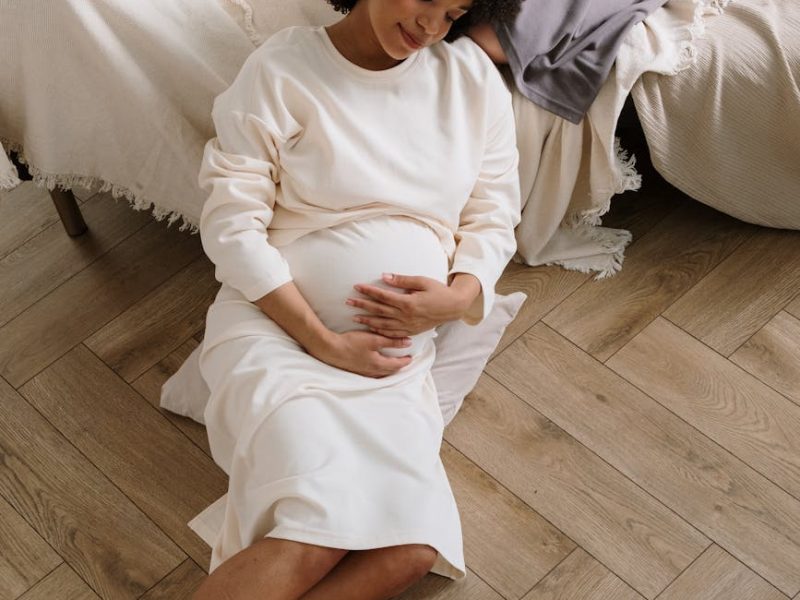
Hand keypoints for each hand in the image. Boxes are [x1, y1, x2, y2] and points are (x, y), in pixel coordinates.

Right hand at [314, 330, 413, 377]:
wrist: (330, 349)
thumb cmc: (351, 343)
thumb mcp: (374, 339)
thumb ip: (392, 341)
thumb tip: (408, 342)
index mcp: (378, 364)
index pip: (397, 365)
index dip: (405, 361)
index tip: (411, 357)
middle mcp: (372, 371)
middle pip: (390, 371)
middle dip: (398, 367)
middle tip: (405, 361)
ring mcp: (363, 373)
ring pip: (381, 373)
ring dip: (389, 369)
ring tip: (393, 364)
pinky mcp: (356, 371)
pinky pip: (373, 373)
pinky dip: (380, 370)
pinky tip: (377, 365)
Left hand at [346, 273, 479, 337]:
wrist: (453, 307)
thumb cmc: (438, 291)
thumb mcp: (422, 281)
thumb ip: (402, 280)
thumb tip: (384, 277)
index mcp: (408, 303)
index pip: (383, 296)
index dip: (369, 291)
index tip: (357, 286)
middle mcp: (406, 316)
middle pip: (379, 311)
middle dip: (362, 306)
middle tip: (348, 301)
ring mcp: (408, 325)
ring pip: (383, 324)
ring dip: (367, 321)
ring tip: (354, 318)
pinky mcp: (411, 331)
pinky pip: (392, 333)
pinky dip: (380, 332)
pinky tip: (371, 329)